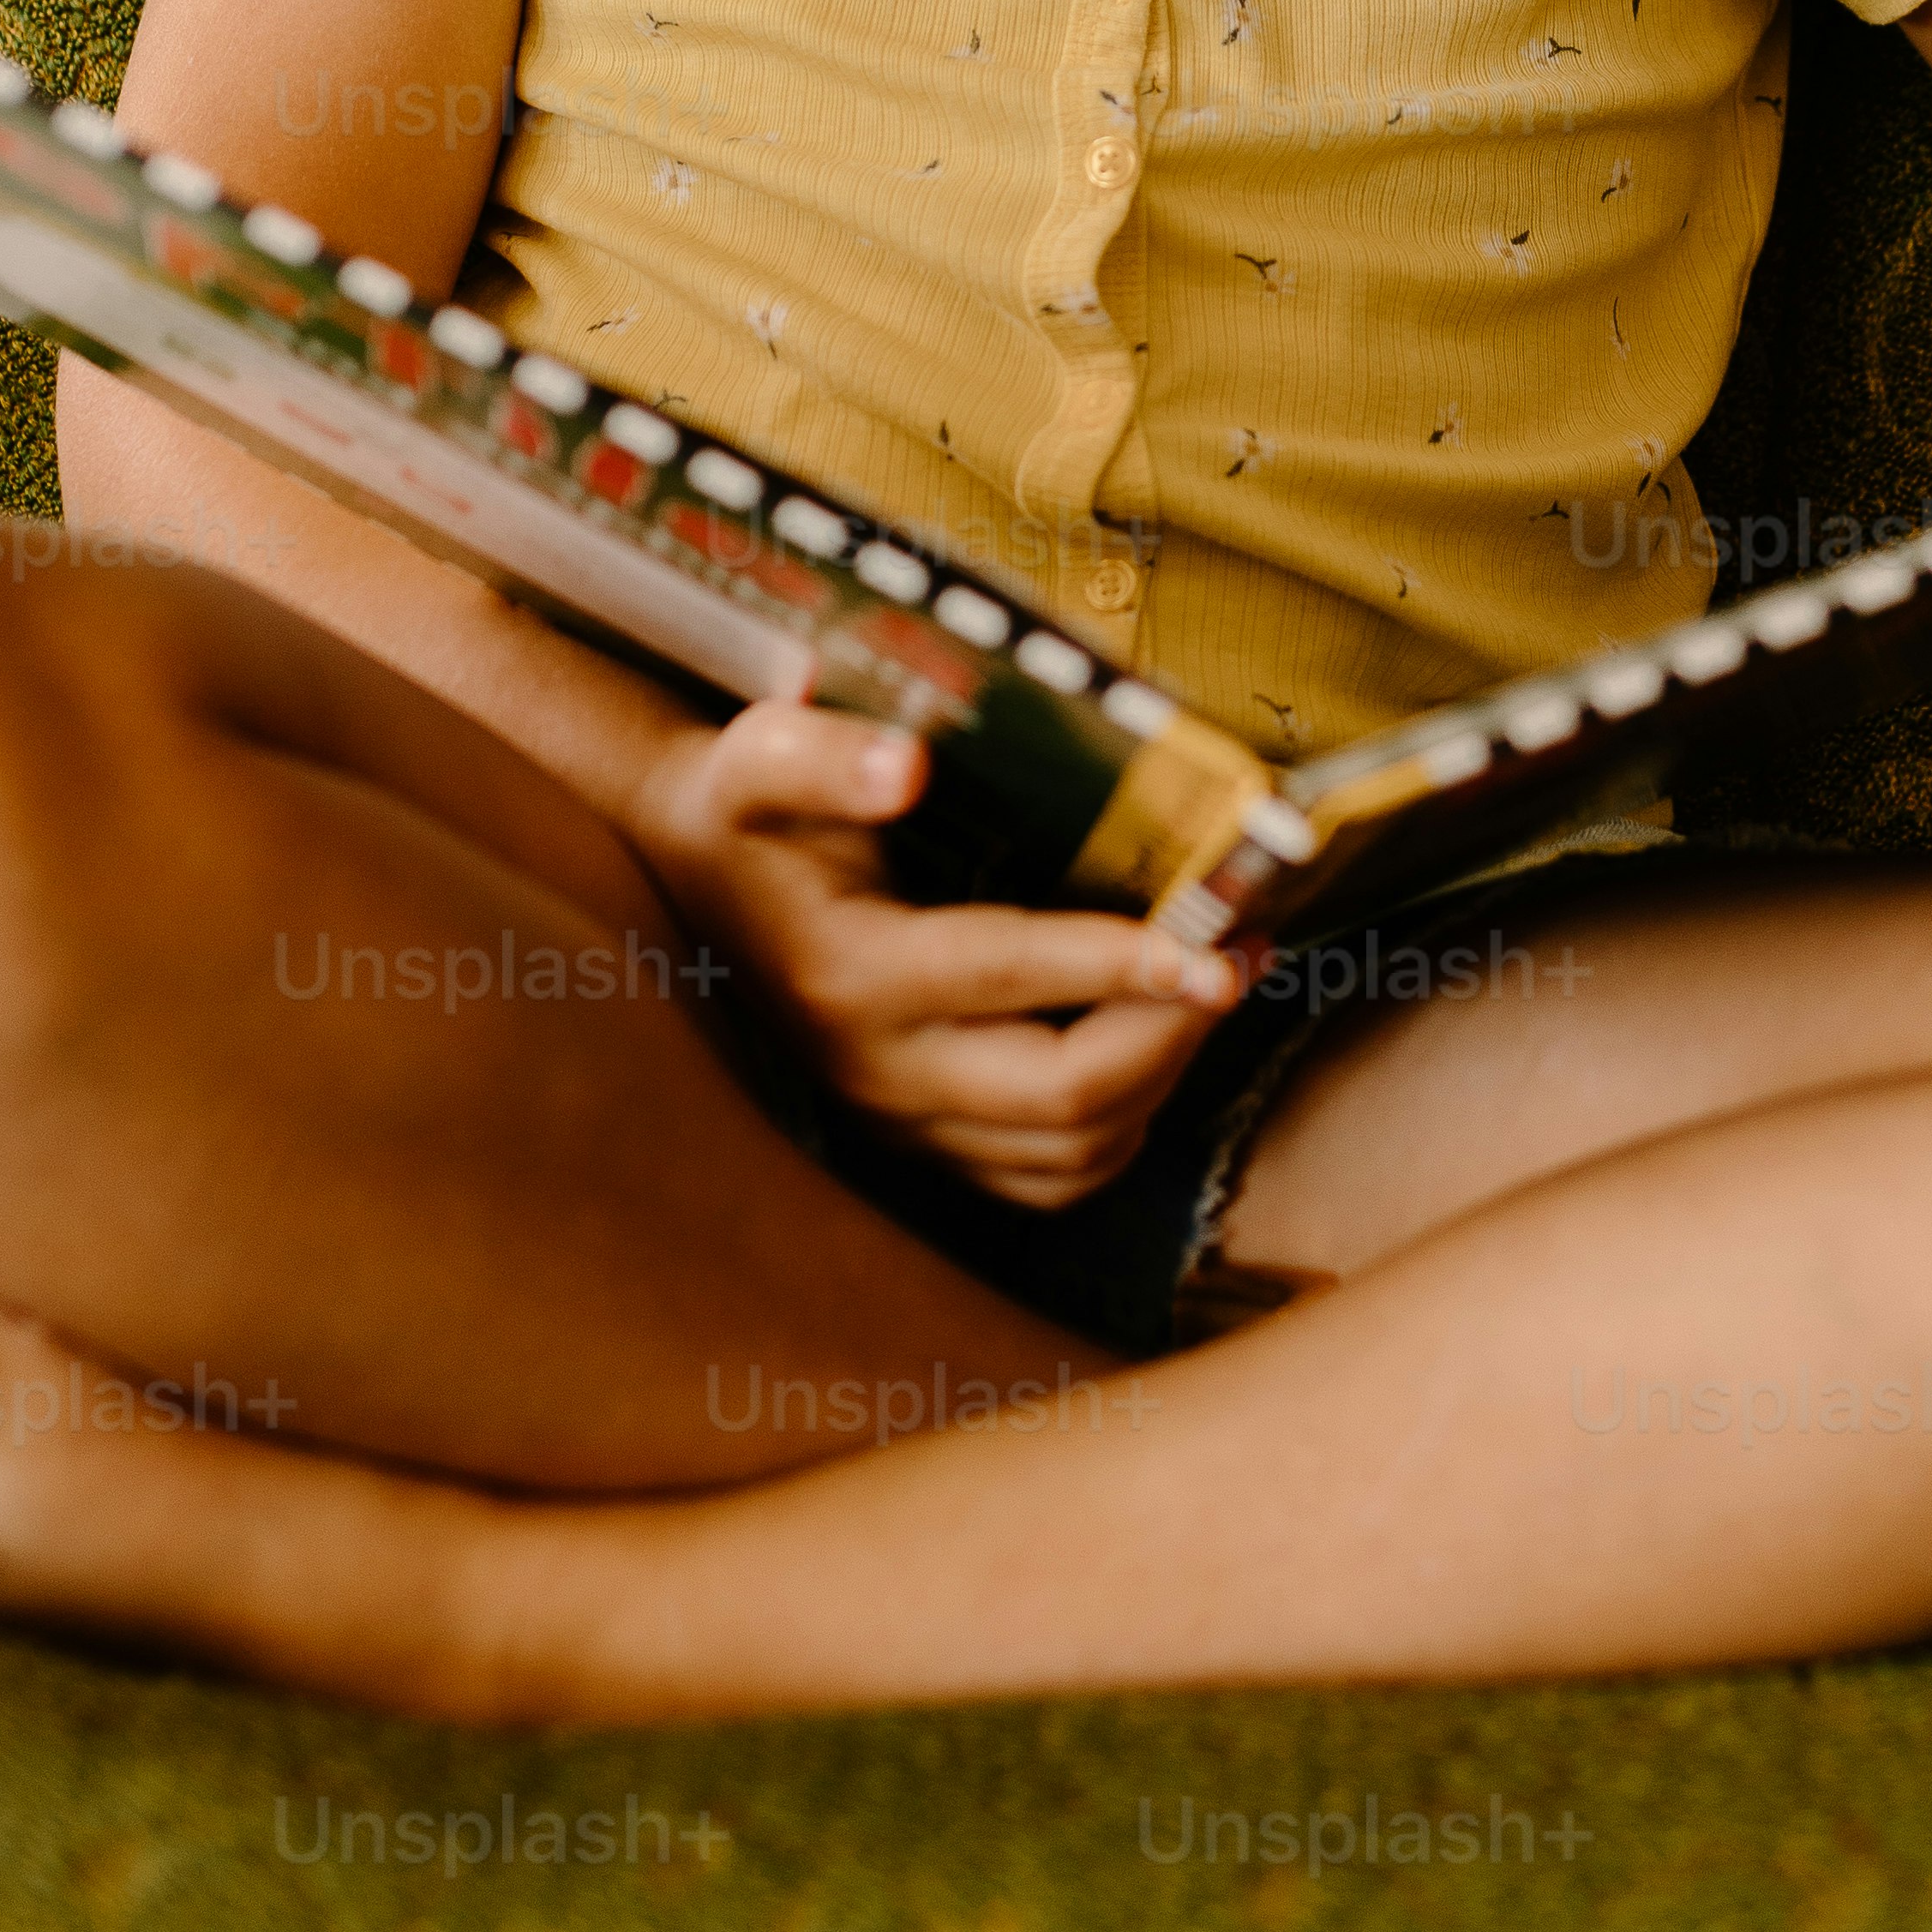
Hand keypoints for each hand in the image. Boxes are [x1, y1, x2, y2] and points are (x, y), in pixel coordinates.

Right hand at [621, 698, 1250, 1207]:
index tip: (1213, 944)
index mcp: (850, 972)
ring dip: (1160, 1079)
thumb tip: (909, 765)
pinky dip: (1119, 1130)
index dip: (1118, 966)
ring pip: (1067, 1154)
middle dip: (1170, 1033)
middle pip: (1059, 1096)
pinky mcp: (919, 1145)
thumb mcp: (760, 756)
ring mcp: (898, 1122)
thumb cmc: (743, 808)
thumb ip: (821, 753)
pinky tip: (1154, 1051)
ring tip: (1216, 989)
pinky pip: (1045, 1179)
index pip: (1004, 980)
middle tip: (1244, 957)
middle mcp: (877, 1070)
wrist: (688, 881)